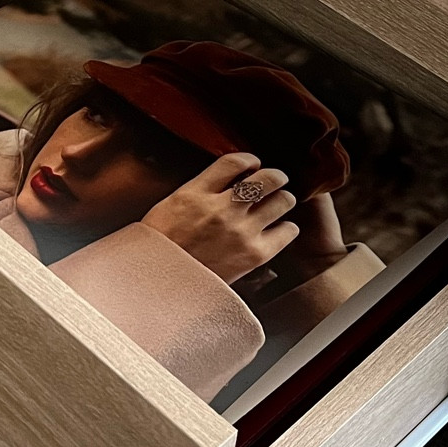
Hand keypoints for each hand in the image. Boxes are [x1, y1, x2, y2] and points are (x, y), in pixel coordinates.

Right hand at [141, 153, 299, 285]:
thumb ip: (198, 190)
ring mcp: (240, 231)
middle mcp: (222, 208)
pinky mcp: (254, 254)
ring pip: (282, 201)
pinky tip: (281, 229)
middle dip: (275, 176)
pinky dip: (287, 228)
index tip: (252, 164)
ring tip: (280, 203)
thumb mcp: (170, 206)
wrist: (160, 287)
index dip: (249, 159)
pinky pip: (287, 232)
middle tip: (275, 180)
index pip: (234, 161)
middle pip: (266, 178)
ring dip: (283, 199)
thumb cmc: (161, 249)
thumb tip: (225, 179)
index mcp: (196, 193)